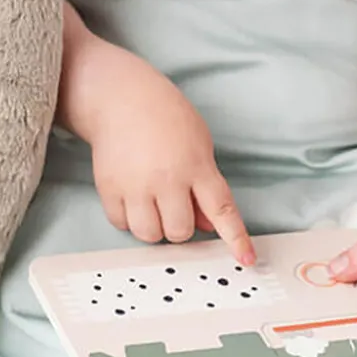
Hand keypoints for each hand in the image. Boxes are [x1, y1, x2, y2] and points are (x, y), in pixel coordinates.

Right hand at [85, 55, 254, 265]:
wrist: (120, 98)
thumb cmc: (165, 115)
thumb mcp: (199, 143)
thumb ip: (205, 185)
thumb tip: (208, 224)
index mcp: (196, 166)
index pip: (222, 210)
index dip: (236, 238)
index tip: (247, 259)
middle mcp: (166, 179)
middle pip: (180, 232)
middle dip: (181, 225)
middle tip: (174, 204)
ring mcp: (135, 186)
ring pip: (150, 235)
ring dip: (154, 226)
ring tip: (152, 202)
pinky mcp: (109, 189)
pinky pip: (122, 225)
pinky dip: (129, 218)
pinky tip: (132, 197)